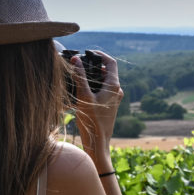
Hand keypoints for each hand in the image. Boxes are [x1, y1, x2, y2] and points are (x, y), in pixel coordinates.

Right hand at [70, 50, 123, 165]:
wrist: (98, 142)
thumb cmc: (92, 120)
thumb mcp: (84, 96)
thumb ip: (80, 76)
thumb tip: (76, 59)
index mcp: (114, 86)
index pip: (111, 62)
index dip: (100, 54)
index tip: (87, 52)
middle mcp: (117, 91)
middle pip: (106, 71)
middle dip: (93, 66)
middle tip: (79, 64)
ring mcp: (114, 98)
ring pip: (104, 81)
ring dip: (92, 76)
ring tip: (78, 77)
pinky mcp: (110, 105)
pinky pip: (103, 90)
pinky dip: (93, 86)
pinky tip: (81, 90)